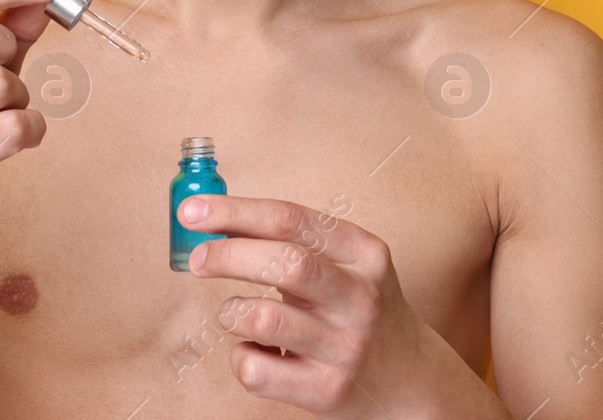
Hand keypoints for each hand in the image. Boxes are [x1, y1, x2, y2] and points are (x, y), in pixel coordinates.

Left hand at [177, 194, 440, 418]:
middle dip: (227, 256)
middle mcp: (360, 298)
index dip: (235, 211)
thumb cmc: (360, 310)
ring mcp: (346, 347)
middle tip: (198, 259)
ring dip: (232, 312)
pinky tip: (256, 351)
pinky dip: (241, 356)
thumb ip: (296, 241)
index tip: (192, 211)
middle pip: (283, 262)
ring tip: (237, 314)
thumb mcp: (348, 266)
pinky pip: (257, 370)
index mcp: (365, 254)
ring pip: (264, 318)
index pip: (291, 219)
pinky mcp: (326, 391)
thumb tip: (217, 219)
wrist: (411, 382)